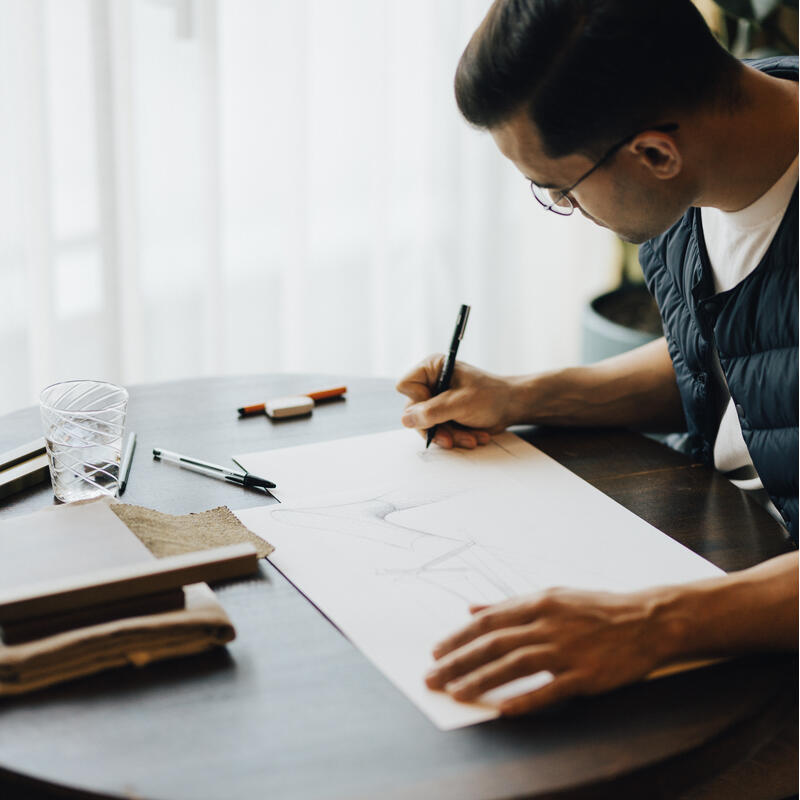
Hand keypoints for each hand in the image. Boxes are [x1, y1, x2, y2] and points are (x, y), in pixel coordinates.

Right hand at [396, 355, 519, 448]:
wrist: (513, 406)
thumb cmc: (492, 396)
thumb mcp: (461, 403)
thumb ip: (433, 412)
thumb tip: (406, 420)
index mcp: (432, 368)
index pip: (406, 386)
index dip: (418, 402)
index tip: (439, 409)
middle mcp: (431, 382)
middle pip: (414, 411)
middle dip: (437, 427)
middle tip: (452, 438)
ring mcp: (436, 400)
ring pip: (426, 425)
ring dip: (449, 436)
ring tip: (471, 438)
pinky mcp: (444, 415)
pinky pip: (438, 431)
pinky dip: (455, 437)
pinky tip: (473, 436)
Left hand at [425, 587, 665, 715]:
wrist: (646, 620)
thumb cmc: (595, 609)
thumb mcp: (551, 597)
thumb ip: (509, 605)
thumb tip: (472, 608)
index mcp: (537, 603)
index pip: (487, 622)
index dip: (457, 638)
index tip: (435, 652)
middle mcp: (548, 624)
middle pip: (493, 644)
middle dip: (457, 661)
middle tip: (432, 677)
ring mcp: (567, 650)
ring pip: (514, 665)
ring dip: (481, 680)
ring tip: (456, 694)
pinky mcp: (586, 675)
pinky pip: (550, 689)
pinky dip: (525, 698)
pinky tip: (502, 709)